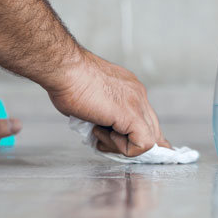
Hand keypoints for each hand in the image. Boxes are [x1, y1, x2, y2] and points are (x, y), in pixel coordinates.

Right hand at [47, 51, 169, 156]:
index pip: (146, 119)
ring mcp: (137, 104)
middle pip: (153, 130)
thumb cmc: (68, 80)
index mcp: (129, 89)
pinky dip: (123, 147)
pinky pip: (142, 144)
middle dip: (131, 144)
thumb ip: (102, 114)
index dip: (135, 137)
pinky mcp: (132, 115)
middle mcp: (138, 95)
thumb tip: (99, 128)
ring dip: (122, 145)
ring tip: (98, 130)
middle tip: (104, 141)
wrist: (64, 70)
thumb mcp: (90, 100)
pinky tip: (103, 131)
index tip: (113, 140)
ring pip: (150, 140)